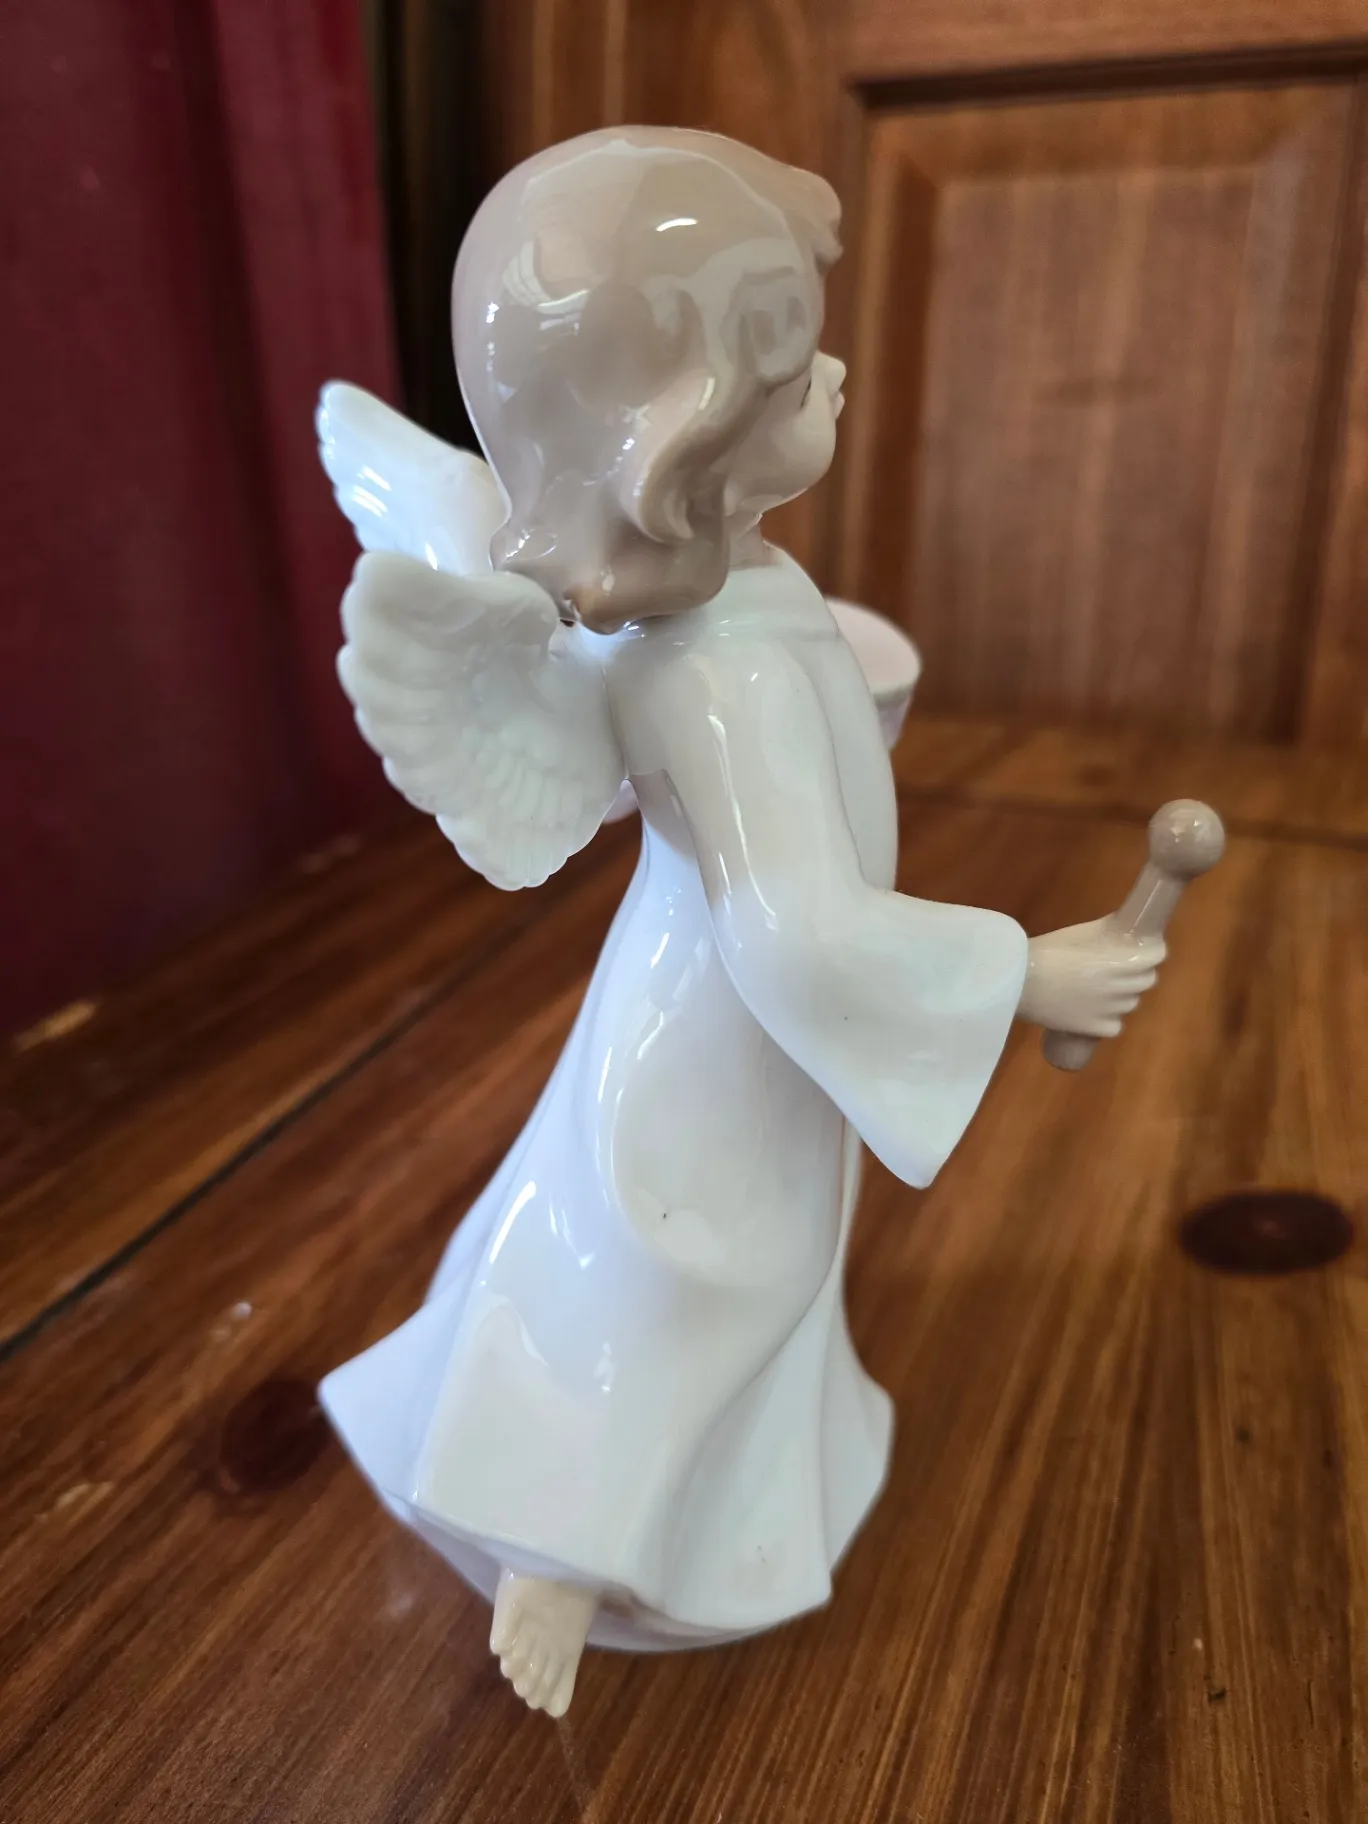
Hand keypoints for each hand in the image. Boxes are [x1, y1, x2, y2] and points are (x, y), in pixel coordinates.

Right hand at [1017, 919, 1163, 1039]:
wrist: (1019, 981)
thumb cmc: (1047, 951)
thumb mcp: (1080, 933)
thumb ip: (1105, 933)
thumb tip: (1123, 929)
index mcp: (1120, 960)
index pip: (1157, 957)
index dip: (1152, 952)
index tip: (1143, 949)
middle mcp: (1121, 987)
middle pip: (1147, 980)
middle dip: (1138, 972)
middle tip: (1119, 967)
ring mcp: (1110, 1010)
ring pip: (1131, 1003)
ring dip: (1121, 995)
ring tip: (1099, 990)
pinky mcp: (1095, 1029)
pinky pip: (1115, 1025)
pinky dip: (1108, 1019)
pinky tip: (1094, 1012)